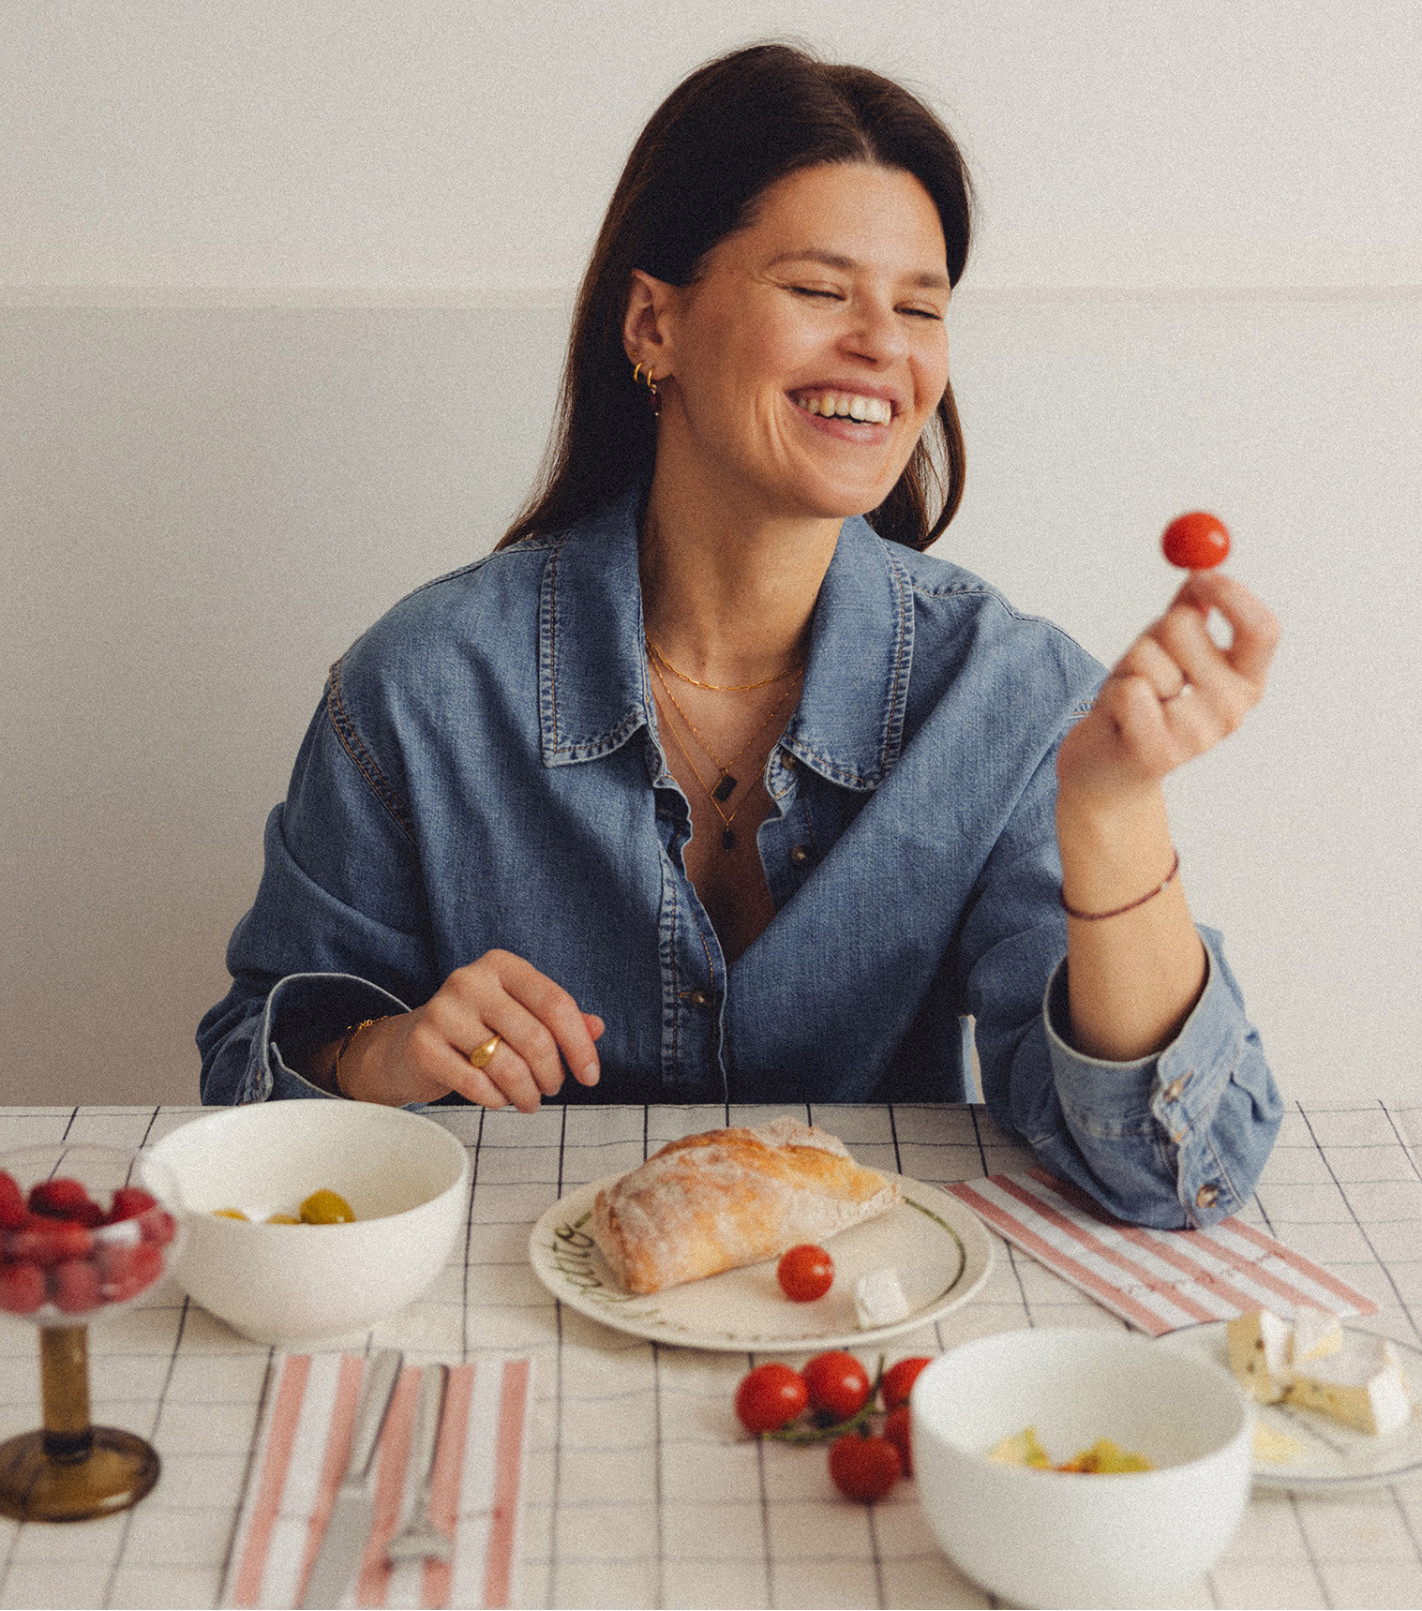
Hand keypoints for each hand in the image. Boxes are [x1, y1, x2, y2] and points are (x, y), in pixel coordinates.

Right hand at [340, 951, 603, 1111]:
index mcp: (502, 965)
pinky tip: (498, 1100)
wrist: (408, 1046)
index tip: (591, 1077)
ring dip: (528, 1094)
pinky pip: (477, 1085)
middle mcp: (470, 980)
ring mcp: (443, 1011)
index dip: (579, 1045)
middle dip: (553, 1075)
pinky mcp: (423, 1046)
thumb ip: (559, 1019)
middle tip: (552, 1090)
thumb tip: (597, 1028)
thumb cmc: (477, 1030)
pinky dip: (496, 1100)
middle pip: (535, 1038)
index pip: (556, 1003)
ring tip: (529, 1101)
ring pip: (508, 1066)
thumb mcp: (519, 1015)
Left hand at [1056, 572, 1278, 805]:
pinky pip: (1128, 690)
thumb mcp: (1167, 652)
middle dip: (1152, 632)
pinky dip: (1112, 695)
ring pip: (1148, 657)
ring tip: (1128, 698)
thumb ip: (1190, 611)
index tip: (1200, 575)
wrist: (1106, 772)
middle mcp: (1232, 710)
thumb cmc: (1138, 704)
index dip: (1232, 594)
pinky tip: (1117, 720)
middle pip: (1187, 628)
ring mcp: (1199, 736)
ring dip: (1126, 668)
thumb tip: (1201, 567)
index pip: (1262, 629)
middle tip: (1142, 664)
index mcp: (1246, 681)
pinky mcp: (1159, 753)